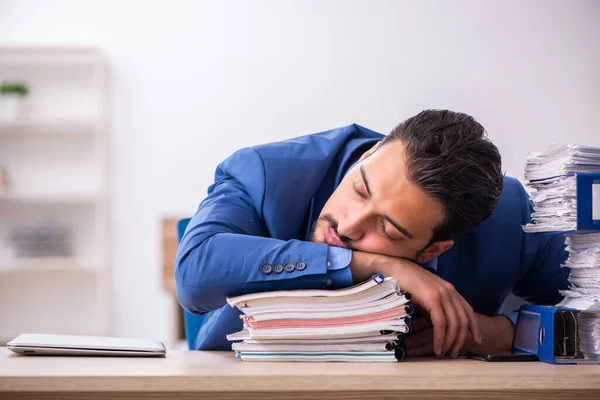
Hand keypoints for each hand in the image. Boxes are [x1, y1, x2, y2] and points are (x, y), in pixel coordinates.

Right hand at [350, 250, 481, 357]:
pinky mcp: (432, 299)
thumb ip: (434, 308)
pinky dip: (440, 338)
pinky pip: (440, 324)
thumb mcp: (425, 296)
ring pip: (453, 324)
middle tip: (454, 354)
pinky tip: (436, 347)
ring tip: (443, 353)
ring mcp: (442, 294)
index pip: (468, 310)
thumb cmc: (405, 282)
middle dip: (460, 340)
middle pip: (463, 321)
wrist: (393, 268)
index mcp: (450, 289)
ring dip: (449, 342)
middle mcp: (450, 291)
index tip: (476, 341)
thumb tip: (438, 326)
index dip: (474, 327)